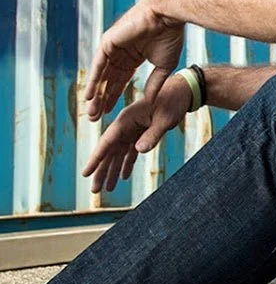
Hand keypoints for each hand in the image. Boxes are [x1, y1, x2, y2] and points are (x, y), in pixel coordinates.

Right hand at [83, 74, 192, 192]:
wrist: (181, 92)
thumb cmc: (172, 102)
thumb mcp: (164, 119)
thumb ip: (152, 135)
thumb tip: (139, 151)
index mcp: (126, 119)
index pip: (107, 141)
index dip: (96, 159)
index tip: (86, 173)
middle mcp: (125, 125)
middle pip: (109, 151)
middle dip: (101, 171)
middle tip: (95, 191)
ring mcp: (132, 130)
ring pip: (119, 154)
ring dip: (113, 171)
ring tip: (107, 190)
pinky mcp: (141, 133)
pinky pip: (131, 152)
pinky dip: (127, 164)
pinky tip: (124, 177)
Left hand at [85, 0, 184, 119]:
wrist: (166, 17)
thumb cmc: (169, 36)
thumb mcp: (164, 66)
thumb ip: (155, 82)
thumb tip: (149, 99)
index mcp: (134, 57)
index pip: (120, 80)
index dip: (114, 96)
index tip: (109, 112)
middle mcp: (120, 53)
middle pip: (108, 80)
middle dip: (102, 99)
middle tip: (96, 117)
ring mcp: (112, 48)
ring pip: (101, 75)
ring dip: (95, 94)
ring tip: (91, 111)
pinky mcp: (108, 43)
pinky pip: (98, 66)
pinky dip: (93, 81)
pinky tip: (89, 95)